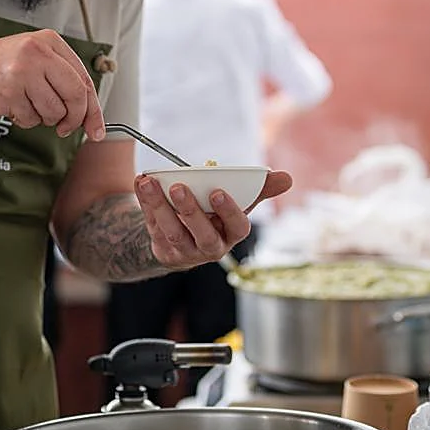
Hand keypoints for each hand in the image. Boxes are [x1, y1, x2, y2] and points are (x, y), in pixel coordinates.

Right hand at [0, 30, 104, 139]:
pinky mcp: (10, 91)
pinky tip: (12, 105)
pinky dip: (25, 120)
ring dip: (44, 118)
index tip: (97, 129)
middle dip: (74, 119)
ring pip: (54, 111)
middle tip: (65, 128)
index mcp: (49, 41)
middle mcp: (38, 52)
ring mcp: (24, 71)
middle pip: (76, 95)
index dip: (93, 109)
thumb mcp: (34, 59)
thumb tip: (91, 113)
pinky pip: (31, 119)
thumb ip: (62, 78)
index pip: (84, 79)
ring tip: (26, 104)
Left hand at [134, 170, 293, 268]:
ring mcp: (186, 251)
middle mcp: (212, 247)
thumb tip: (287, 178)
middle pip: (202, 234)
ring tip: (150, 183)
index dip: (229, 211)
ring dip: (159, 206)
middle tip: (179, 187)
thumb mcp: (237, 201)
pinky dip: (145, 204)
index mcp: (233, 233)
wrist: (184, 234)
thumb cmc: (215, 214)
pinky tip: (141, 183)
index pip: (237, 227)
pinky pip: (153, 227)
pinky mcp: (164, 250)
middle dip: (190, 210)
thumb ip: (258, 189)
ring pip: (173, 232)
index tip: (218, 192)